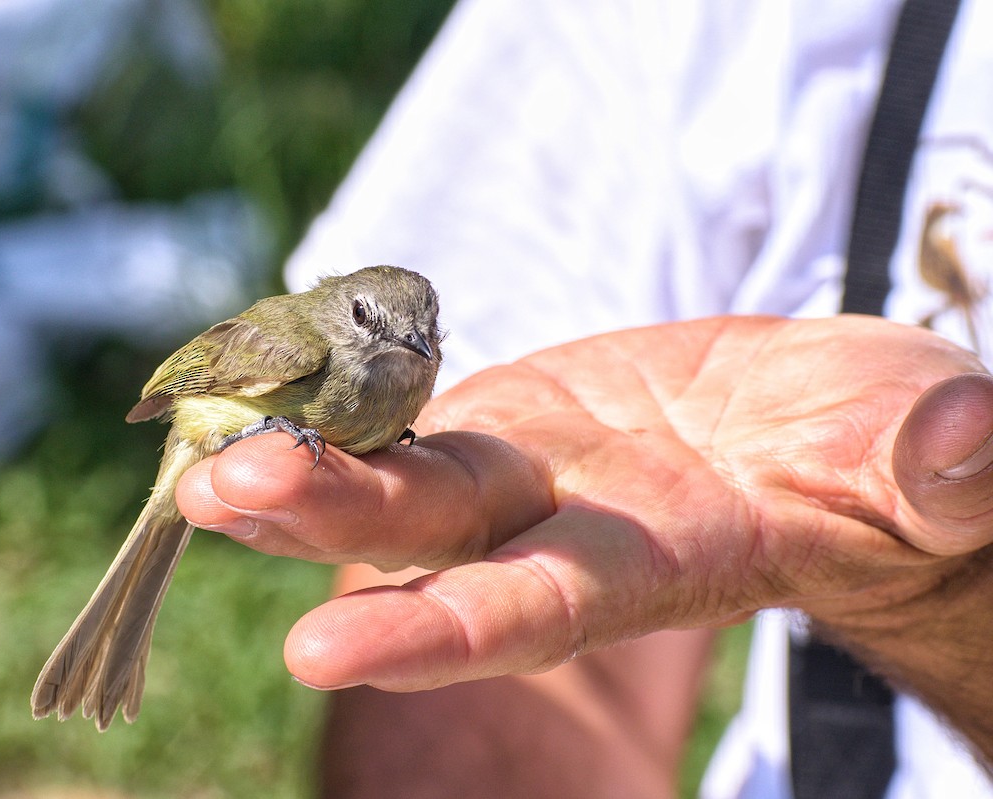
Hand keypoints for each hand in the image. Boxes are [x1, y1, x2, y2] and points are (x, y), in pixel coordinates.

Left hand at [177, 315, 992, 755]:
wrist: (824, 423)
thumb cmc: (892, 452)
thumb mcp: (934, 457)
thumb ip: (941, 467)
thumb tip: (958, 452)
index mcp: (661, 558)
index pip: (539, 603)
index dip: (439, 626)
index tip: (320, 647)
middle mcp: (567, 526)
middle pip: (434, 534)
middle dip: (329, 523)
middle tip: (213, 498)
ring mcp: (528, 467)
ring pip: (399, 470)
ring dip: (302, 461)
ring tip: (203, 453)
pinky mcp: (508, 411)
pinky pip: (407, 404)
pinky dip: (334, 394)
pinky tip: (263, 376)